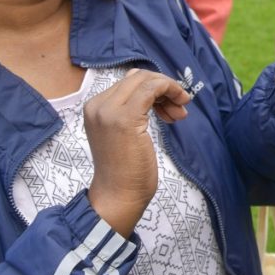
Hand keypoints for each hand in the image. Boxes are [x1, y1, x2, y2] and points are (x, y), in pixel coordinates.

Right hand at [84, 69, 189, 236]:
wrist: (117, 197)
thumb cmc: (125, 170)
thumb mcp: (125, 132)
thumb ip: (131, 108)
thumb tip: (153, 86)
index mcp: (95, 106)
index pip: (130, 80)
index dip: (156, 88)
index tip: (170, 106)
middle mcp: (98, 104)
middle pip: (139, 76)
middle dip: (165, 87)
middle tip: (180, 108)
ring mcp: (109, 110)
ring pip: (147, 80)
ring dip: (170, 91)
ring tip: (179, 114)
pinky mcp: (125, 118)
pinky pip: (153, 89)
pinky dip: (170, 92)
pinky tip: (177, 113)